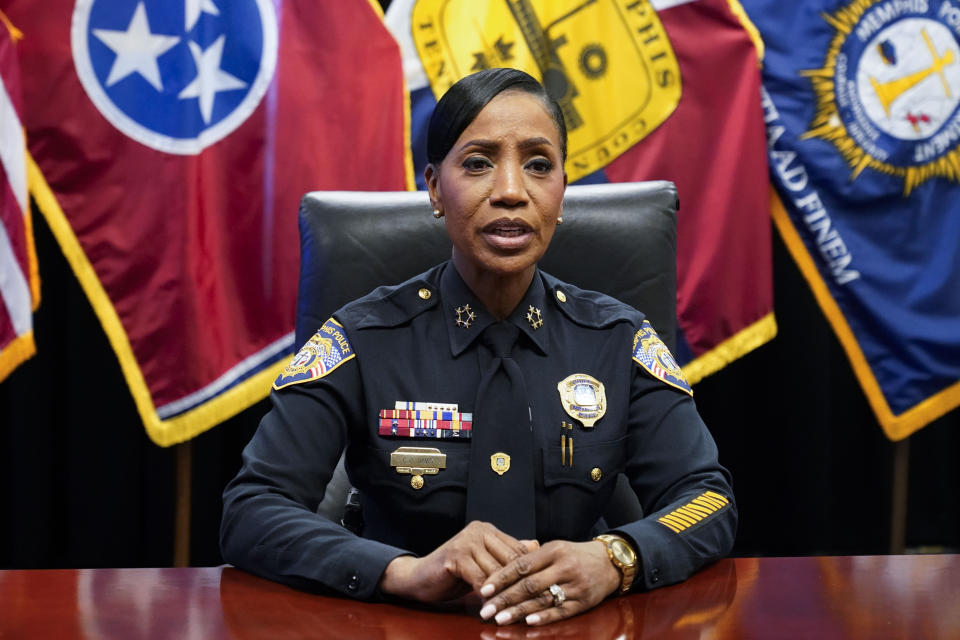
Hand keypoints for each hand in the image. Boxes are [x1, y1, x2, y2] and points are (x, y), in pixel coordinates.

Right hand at [379, 521, 538, 602]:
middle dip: (520, 585)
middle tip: (531, 605)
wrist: (419, 578)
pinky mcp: (455, 555)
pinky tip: (492, 608)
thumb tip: (536, 545)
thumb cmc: (454, 572)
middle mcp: (478, 530)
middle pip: (510, 559)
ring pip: (496, 571)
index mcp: (488, 530)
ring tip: (514, 610)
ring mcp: (466, 541)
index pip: (518, 550)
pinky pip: (479, 579)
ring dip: (505, 594)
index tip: (540, 592)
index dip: (529, 573)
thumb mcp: (484, 562)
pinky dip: (487, 596)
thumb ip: (507, 553)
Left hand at [477, 539, 620, 625]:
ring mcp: (575, 586)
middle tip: (486, 610)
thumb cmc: (575, 555)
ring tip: (500, 620)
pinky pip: (561, 611)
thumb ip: (531, 558)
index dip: (501, 578)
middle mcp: (564, 567)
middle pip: (529, 585)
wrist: (610, 562)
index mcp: (553, 551)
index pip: (521, 565)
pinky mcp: (583, 602)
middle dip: (505, 599)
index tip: (483, 590)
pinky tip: (528, 622)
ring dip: (519, 611)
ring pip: (542, 600)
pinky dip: (544, 617)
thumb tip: (499, 571)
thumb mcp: (555, 548)